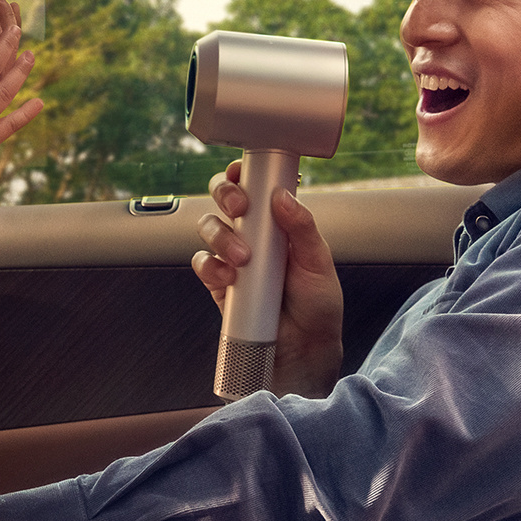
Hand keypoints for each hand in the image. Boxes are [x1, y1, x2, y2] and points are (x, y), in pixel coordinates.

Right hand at [192, 154, 345, 393]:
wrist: (304, 349)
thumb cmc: (317, 306)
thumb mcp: (318, 262)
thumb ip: (302, 227)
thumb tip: (281, 195)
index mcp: (278, 222)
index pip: (255, 186)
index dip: (243, 173)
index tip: (242, 171)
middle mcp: (253, 234)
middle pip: (224, 197)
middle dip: (225, 193)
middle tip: (240, 206)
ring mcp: (233, 257)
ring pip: (209, 226)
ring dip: (220, 234)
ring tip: (243, 257)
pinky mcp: (219, 283)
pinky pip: (203, 263)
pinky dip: (210, 265)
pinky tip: (227, 275)